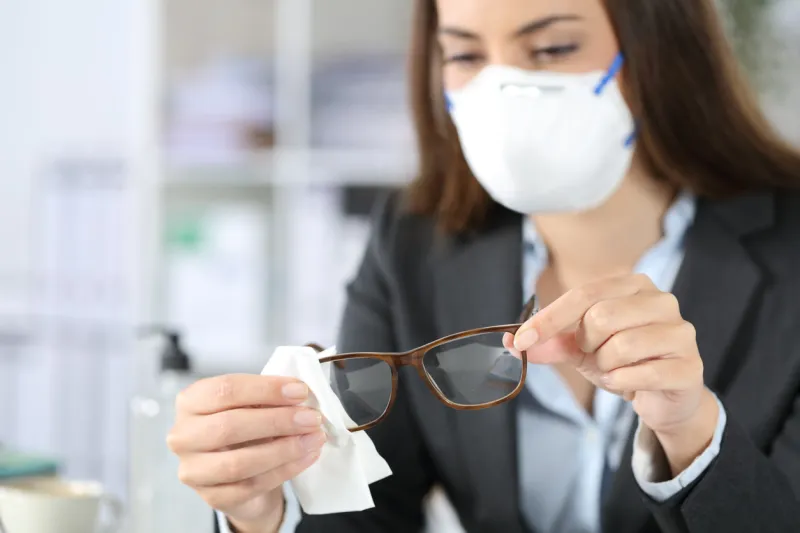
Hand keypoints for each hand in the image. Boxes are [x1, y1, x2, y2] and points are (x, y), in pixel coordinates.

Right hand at [168, 375, 325, 532]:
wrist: (241, 472)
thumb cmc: (246, 429)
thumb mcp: (253, 405)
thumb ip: (268, 397)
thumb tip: (298, 394)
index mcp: (191, 401)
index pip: (225, 390)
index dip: (266, 389)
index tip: (299, 391)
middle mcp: (183, 435)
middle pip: (229, 426)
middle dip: (277, 420)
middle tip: (311, 418)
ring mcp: (193, 470)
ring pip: (239, 462)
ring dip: (284, 449)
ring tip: (313, 438)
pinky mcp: (212, 497)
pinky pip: (252, 486)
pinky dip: (285, 470)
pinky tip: (306, 457)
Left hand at [509, 274, 718, 473]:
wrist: (664, 396)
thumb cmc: (622, 361)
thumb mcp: (581, 348)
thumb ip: (549, 342)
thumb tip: (512, 341)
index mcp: (633, 285)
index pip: (583, 295)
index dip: (549, 319)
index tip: (522, 339)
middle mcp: (661, 300)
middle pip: (601, 317)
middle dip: (587, 345)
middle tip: (595, 355)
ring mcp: (680, 332)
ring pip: (621, 346)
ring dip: (605, 366)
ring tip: (614, 369)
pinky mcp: (690, 366)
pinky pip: (641, 373)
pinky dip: (621, 382)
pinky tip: (627, 383)